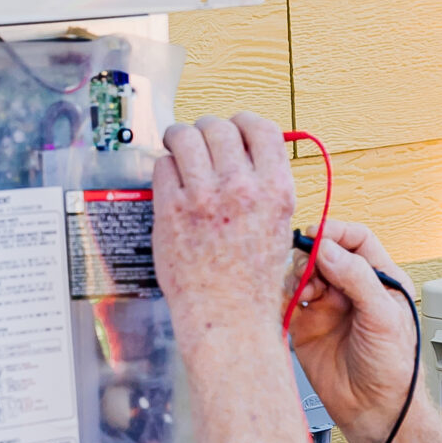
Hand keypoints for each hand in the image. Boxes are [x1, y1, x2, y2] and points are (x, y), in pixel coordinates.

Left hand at [151, 112, 295, 347]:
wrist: (229, 320)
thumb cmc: (252, 283)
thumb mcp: (278, 228)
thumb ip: (266, 188)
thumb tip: (246, 153)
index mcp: (276, 191)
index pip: (261, 128)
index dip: (243, 122)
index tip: (234, 128)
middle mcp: (242, 189)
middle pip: (219, 127)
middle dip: (207, 129)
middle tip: (200, 141)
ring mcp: (205, 198)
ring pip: (186, 136)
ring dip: (180, 137)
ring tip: (179, 148)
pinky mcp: (172, 211)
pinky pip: (164, 165)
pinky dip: (166, 167)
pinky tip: (171, 181)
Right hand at [288, 221, 425, 442]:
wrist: (373, 408)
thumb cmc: (393, 367)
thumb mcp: (383, 316)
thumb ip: (357, 278)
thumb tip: (327, 248)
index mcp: (379, 278)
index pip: (355, 239)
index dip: (336, 231)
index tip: (318, 233)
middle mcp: (350, 288)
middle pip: (323, 252)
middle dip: (311, 255)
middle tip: (308, 270)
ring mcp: (326, 305)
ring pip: (301, 273)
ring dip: (297, 275)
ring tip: (303, 292)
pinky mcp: (305, 325)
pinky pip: (287, 300)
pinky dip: (283, 296)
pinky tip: (290, 304)